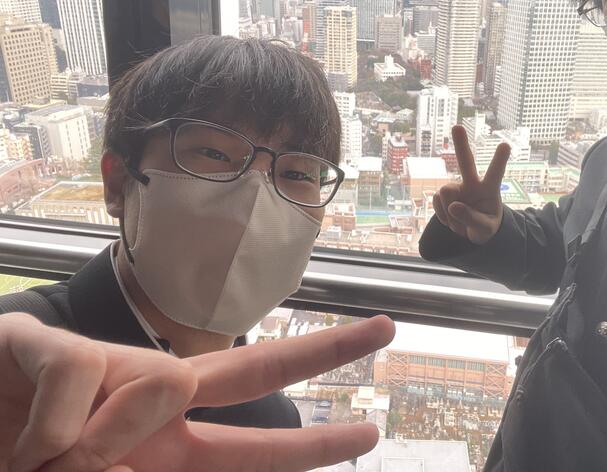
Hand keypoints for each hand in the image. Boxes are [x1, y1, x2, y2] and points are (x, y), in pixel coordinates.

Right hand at [0, 312, 394, 471]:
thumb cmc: (24, 459)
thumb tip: (156, 418)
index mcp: (163, 447)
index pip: (254, 447)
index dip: (313, 445)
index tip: (369, 433)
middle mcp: (149, 397)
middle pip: (255, 368)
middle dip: (326, 349)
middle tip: (391, 327)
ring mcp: (107, 365)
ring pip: (165, 386)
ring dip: (98, 451)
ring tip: (41, 463)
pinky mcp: (49, 342)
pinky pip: (78, 384)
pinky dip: (47, 433)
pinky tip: (20, 440)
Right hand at [432, 125, 510, 244]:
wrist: (471, 231)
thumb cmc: (485, 227)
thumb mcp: (484, 229)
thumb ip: (472, 219)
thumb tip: (453, 206)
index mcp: (489, 189)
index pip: (495, 173)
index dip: (499, 160)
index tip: (505, 145)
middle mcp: (472, 183)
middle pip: (465, 161)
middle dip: (460, 144)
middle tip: (457, 127)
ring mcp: (456, 188)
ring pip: (445, 193)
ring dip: (449, 213)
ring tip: (459, 222)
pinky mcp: (443, 195)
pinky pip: (436, 203)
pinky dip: (442, 216)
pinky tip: (451, 218)